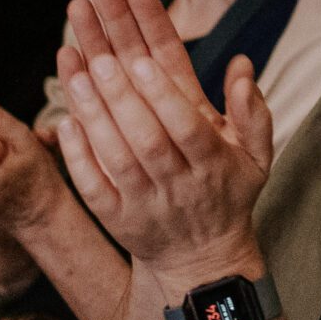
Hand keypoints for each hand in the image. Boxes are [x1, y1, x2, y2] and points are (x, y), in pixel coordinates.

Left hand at [51, 0, 276, 290]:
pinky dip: (78, 156)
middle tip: (101, 59)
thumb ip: (253, 111)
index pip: (189, 128)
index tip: (143, 61)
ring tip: (76, 75)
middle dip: (123, 98)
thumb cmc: (228, 192)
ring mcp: (144, 203)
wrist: (200, 260)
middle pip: (148, 139)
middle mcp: (179, 185)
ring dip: (95, 118)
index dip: (166, 96)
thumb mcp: (256, 157)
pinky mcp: (116, 219)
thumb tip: (242, 63)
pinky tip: (64, 121)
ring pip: (117, 159)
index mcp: (213, 164)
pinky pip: (93, 188)